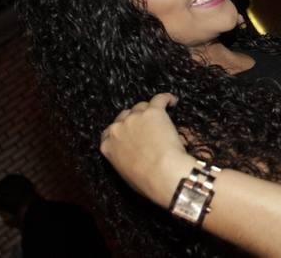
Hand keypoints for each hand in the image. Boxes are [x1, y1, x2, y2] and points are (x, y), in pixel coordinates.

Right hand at [100, 93, 194, 207]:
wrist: (162, 173)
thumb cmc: (147, 180)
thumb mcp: (125, 173)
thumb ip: (123, 160)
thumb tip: (134, 158)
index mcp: (107, 147)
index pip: (109, 133)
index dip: (121, 131)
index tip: (129, 133)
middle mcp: (117, 129)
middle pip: (125, 116)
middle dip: (134, 120)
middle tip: (146, 125)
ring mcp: (135, 118)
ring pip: (141, 107)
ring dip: (149, 110)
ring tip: (162, 113)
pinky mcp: (153, 112)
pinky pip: (159, 99)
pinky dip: (166, 99)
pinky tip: (172, 101)